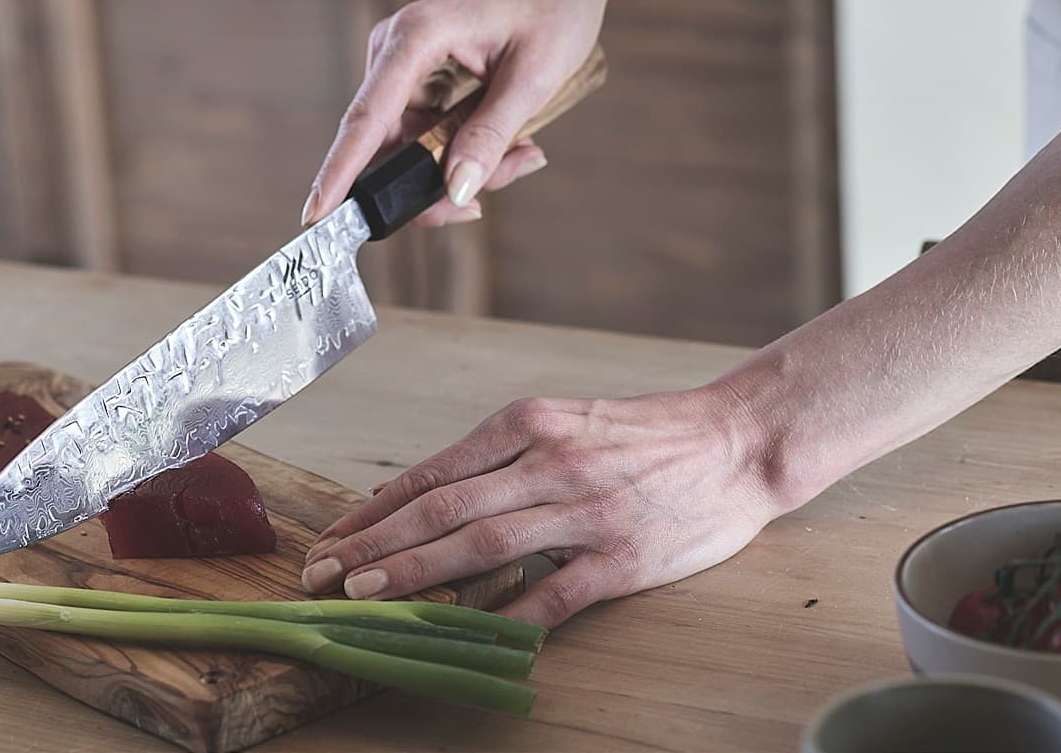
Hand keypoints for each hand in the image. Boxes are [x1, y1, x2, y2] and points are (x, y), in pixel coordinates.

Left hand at [299, 385, 780, 627]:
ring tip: (364, 597)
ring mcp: (584, 510)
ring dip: (414, 574)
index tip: (331, 540)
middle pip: (441, 509)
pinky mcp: (622, 557)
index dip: (372, 512)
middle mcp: (547, 461)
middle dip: (372, 545)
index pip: (431, 474)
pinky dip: (504, 618)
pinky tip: (464, 638)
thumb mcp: (563, 423)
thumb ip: (501, 460)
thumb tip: (428, 502)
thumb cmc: (644, 434)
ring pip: (481, 546)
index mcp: (526, 423)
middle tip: (322, 574)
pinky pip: (551, 595)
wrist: (738, 440)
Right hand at [302, 0, 609, 227]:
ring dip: (459, 167)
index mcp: (415, 37)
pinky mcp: (418, 76)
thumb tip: (457, 190)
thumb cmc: (553, 3)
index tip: (314, 216)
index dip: (338, 172)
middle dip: (435, 184)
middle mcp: (395, 50)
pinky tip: (511, 143)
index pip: (365, 118)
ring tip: (521, 154)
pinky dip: (462, 150)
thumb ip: (491, 135)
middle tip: (496, 191)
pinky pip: (425, 134)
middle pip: (388, 146)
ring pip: (410, 148)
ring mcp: (403, 65)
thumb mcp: (534, 77)